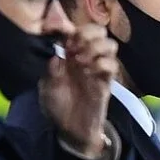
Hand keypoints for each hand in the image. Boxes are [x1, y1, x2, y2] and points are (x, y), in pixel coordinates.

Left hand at [39, 24, 118, 158]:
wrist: (71, 130)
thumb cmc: (58, 107)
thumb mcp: (47, 88)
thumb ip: (51, 71)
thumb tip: (57, 54)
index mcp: (70, 55)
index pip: (77, 31)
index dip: (73, 29)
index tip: (65, 38)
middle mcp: (86, 57)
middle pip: (98, 31)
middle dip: (88, 33)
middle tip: (76, 47)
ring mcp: (98, 68)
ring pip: (110, 44)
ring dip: (97, 47)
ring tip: (83, 60)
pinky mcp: (107, 82)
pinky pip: (113, 65)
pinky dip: (102, 63)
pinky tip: (90, 72)